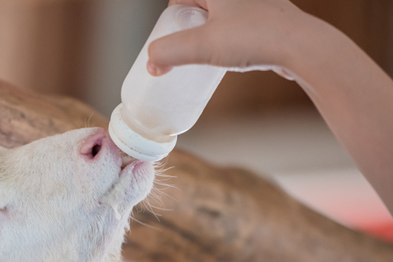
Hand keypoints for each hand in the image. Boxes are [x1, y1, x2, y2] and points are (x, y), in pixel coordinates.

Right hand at [147, 0, 308, 76]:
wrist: (303, 47)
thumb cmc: (256, 37)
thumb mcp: (202, 46)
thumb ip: (169, 53)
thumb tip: (151, 62)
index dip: (171, 17)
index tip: (168, 39)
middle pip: (200, 7)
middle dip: (188, 29)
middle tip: (183, 51)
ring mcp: (256, 5)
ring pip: (221, 18)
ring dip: (210, 35)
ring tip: (206, 56)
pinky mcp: (270, 20)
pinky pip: (239, 27)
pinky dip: (230, 40)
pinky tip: (232, 56)